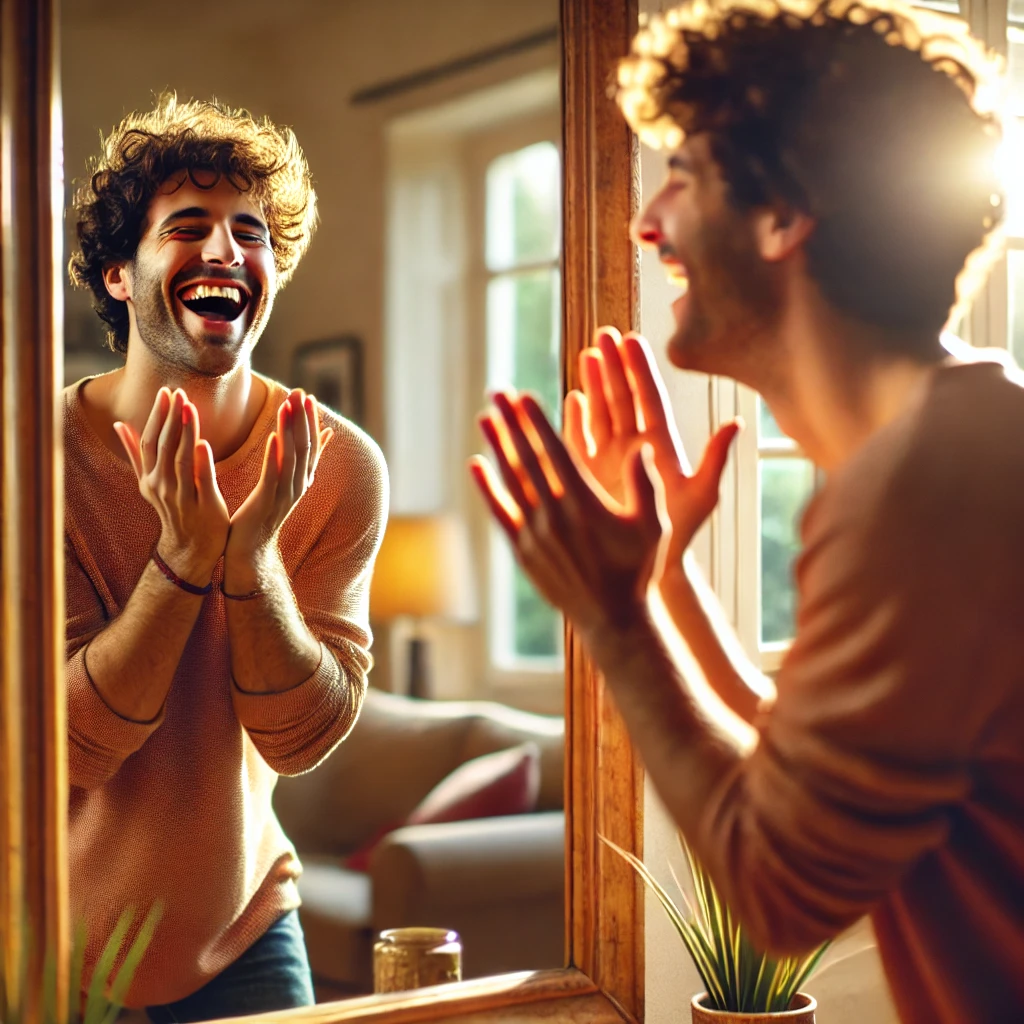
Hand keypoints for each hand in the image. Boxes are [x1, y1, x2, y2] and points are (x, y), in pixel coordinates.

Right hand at [114, 387, 228, 584]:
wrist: (190, 549)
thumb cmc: (174, 510)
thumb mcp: (150, 483)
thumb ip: (136, 454)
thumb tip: (119, 425)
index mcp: (150, 478)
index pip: (151, 442)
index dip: (157, 417)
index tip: (166, 392)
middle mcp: (162, 486)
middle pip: (165, 447)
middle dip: (171, 418)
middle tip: (179, 393)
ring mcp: (182, 498)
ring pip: (181, 460)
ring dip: (185, 432)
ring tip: (189, 407)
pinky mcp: (204, 507)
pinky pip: (201, 482)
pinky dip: (202, 462)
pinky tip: (203, 443)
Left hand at [224, 389, 332, 573]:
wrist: (250, 550)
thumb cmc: (264, 515)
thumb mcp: (286, 482)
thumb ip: (303, 459)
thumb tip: (326, 434)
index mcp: (301, 480)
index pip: (311, 445)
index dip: (310, 420)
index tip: (307, 396)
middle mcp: (298, 486)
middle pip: (305, 447)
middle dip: (303, 419)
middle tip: (300, 393)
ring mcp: (284, 495)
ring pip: (292, 457)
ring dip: (291, 430)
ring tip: (288, 407)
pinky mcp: (267, 503)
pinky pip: (274, 476)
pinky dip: (276, 456)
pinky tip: (275, 438)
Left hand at [470, 391, 666, 640]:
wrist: (612, 618)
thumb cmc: (638, 569)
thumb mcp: (653, 526)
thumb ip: (646, 485)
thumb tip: (643, 446)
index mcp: (584, 504)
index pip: (554, 453)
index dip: (537, 422)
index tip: (524, 396)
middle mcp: (553, 516)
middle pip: (526, 459)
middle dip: (511, 423)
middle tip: (497, 392)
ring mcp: (534, 534)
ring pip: (509, 482)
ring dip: (496, 447)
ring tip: (485, 417)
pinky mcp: (523, 551)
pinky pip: (500, 513)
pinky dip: (487, 488)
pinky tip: (477, 464)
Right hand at [564, 327, 739, 569]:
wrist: (651, 563)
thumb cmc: (680, 534)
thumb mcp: (702, 496)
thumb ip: (715, 460)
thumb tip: (737, 423)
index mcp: (660, 445)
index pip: (649, 398)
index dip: (640, 369)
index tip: (631, 339)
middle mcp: (635, 446)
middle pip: (623, 397)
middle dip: (614, 365)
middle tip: (605, 334)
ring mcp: (611, 458)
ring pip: (601, 412)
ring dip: (595, 384)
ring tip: (587, 354)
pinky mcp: (590, 475)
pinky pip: (581, 440)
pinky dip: (576, 420)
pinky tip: (572, 398)